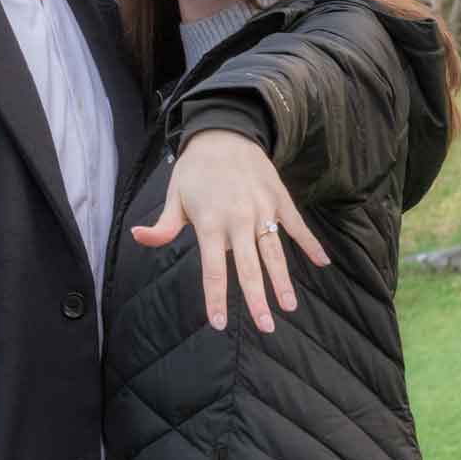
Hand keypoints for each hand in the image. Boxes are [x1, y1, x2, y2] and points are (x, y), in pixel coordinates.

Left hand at [133, 130, 328, 331]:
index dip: (215, 298)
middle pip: (249, 267)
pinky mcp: (278, 198)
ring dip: (283, 280)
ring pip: (274, 251)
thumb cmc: (194, 169)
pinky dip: (310, 243)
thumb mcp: (174, 196)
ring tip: (289, 306)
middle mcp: (238, 219)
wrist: (223, 132)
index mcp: (210, 223)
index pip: (213, 269)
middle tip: (266, 327)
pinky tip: (323, 262)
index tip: (218, 324)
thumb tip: (137, 237)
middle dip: (257, 299)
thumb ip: (163, 225)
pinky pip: (296, 225)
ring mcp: (261, 209)